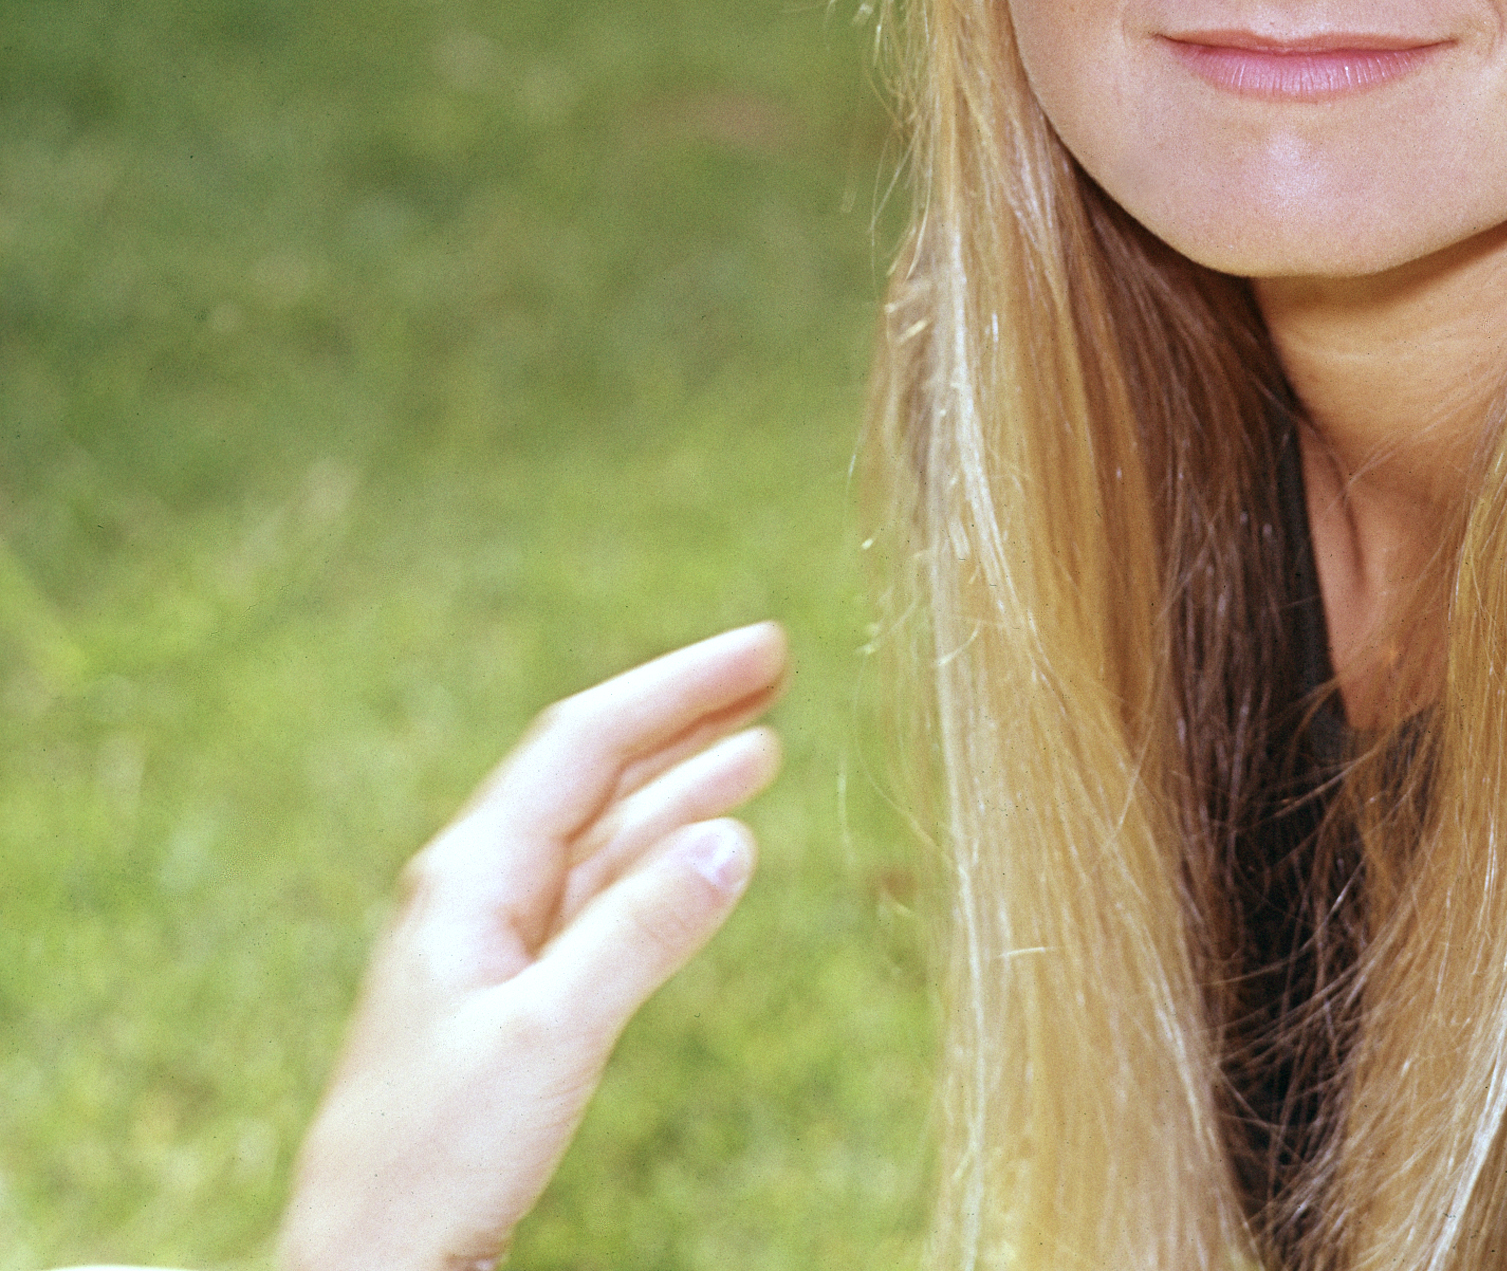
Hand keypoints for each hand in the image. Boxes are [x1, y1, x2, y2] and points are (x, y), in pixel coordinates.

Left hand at [277, 622, 786, 1270]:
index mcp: (469, 875)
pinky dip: (662, 863)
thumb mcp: (548, 1036)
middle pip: (595, 773)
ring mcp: (497, 942)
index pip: (586, 743)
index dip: (677, 687)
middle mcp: (480, 889)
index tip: (764, 649)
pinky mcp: (517, 998)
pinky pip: (602, 900)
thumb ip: (642, 932)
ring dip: (682, 786)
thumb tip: (734, 837)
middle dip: (685, 718)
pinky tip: (710, 855)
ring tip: (764, 749)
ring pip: (605, 836)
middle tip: (775, 670)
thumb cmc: (429, 1160)